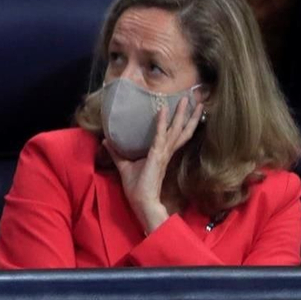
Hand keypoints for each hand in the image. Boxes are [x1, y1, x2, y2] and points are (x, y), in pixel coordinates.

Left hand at [104, 95, 202, 233]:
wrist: (141, 201)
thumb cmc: (137, 187)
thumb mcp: (124, 165)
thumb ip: (117, 152)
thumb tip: (106, 140)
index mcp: (162, 153)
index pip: (174, 133)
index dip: (181, 121)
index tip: (186, 107)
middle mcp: (166, 151)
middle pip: (180, 129)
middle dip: (187, 113)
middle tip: (194, 98)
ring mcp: (163, 153)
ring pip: (176, 130)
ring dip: (181, 115)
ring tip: (186, 101)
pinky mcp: (157, 156)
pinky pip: (160, 136)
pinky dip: (161, 123)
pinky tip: (162, 111)